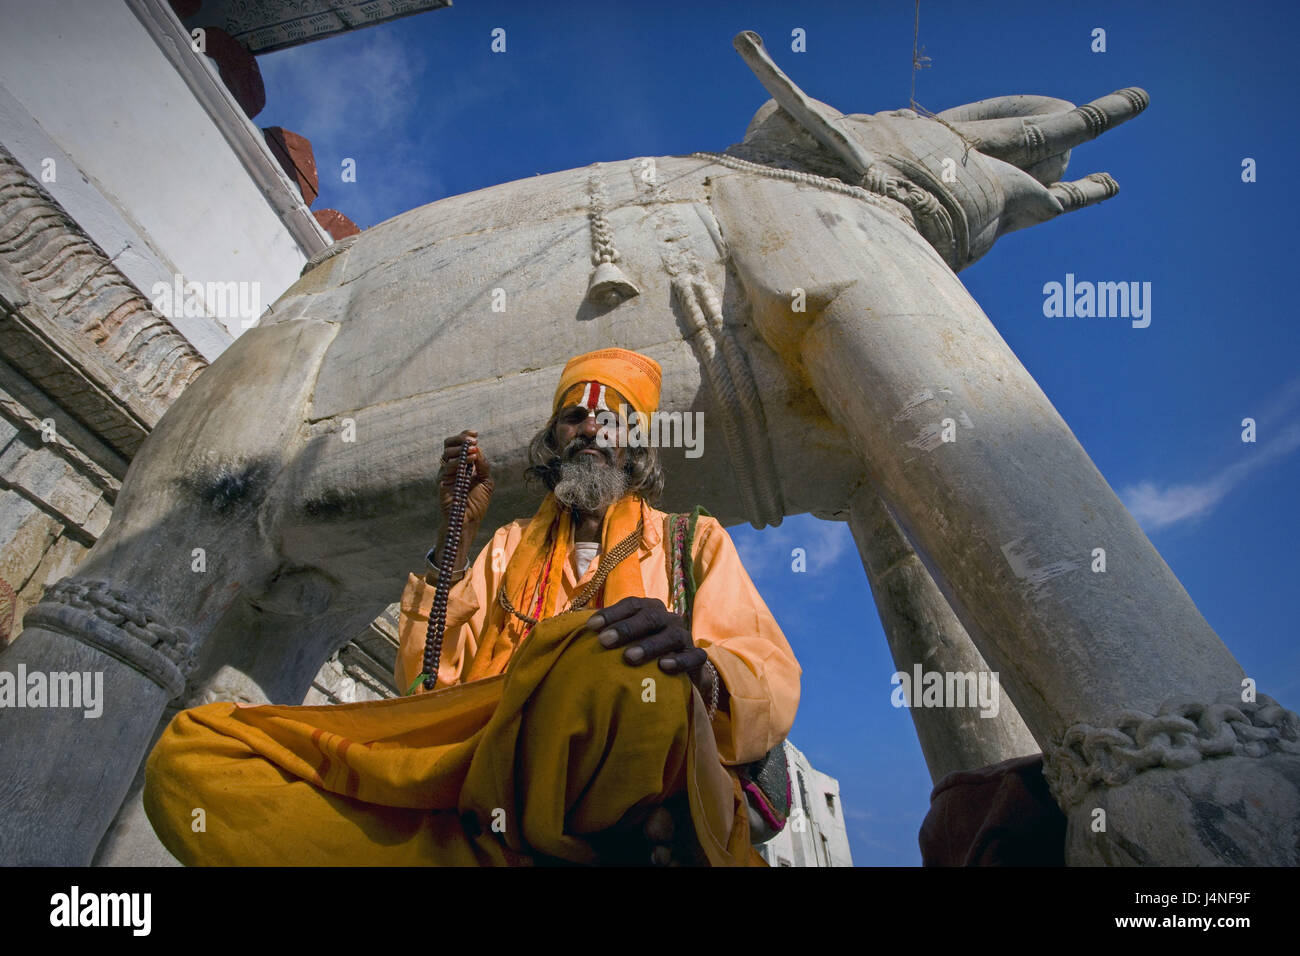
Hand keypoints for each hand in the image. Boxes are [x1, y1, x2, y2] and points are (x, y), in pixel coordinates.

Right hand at [437, 430, 492, 560]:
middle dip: (460, 439)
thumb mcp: (486, 481)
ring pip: (446, 453)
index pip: (459, 445)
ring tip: (473, 450)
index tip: (475, 433)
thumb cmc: (477, 504)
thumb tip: (477, 448)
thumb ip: (482, 464)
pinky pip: (446, 467)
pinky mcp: (441, 483)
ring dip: (461, 449)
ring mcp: (445, 475)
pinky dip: (458, 461)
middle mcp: (451, 468)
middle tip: (472, 439)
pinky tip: (470, 460)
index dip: (464, 436)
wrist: (469, 522)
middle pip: (448, 445)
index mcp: (461, 466)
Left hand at [586, 597, 716, 698]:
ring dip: (649, 645)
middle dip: (625, 629)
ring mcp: (684, 637)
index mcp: (650, 609)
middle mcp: (668, 618)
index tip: (591, 627)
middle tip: (604, 641)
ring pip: (670, 636)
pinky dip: (679, 661)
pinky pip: (692, 657)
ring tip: (629, 657)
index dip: (611, 613)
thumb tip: (570, 626)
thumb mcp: (629, 639)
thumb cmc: (646, 650)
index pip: (630, 605)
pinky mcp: (697, 657)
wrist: (684, 668)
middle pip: (649, 617)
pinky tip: (664, 667)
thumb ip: (607, 631)